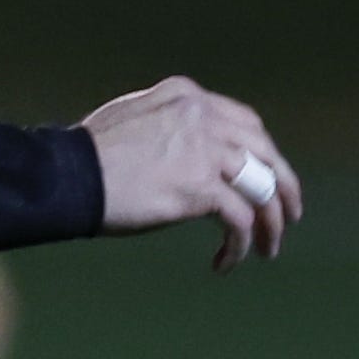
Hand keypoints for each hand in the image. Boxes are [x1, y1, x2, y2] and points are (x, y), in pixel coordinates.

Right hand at [79, 76, 300, 267]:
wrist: (68, 175)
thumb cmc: (86, 155)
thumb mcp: (131, 119)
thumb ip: (165, 125)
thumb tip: (182, 149)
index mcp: (187, 97)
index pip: (245, 123)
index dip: (262, 153)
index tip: (268, 178)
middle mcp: (204, 116)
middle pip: (265, 151)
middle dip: (285, 185)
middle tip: (291, 215)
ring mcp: (206, 150)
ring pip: (264, 188)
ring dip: (272, 223)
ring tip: (269, 249)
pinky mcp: (201, 187)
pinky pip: (240, 220)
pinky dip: (239, 245)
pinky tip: (225, 262)